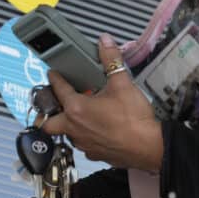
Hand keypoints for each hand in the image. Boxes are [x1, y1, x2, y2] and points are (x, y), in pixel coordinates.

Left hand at [42, 34, 163, 171]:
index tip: (52, 75)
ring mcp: (83, 143)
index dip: (55, 79)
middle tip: (57, 104)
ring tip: (79, 115)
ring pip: (66, 134)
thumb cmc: (134, 119)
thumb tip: (105, 43)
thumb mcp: (123, 84)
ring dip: (68, 125)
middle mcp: (74, 128)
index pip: (59, 90)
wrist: (149, 147)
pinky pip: (82, 145)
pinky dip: (85, 137)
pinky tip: (95, 130)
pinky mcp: (94, 154)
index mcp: (76, 109)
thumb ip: (111, 61)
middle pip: (48, 123)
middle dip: (48, 114)